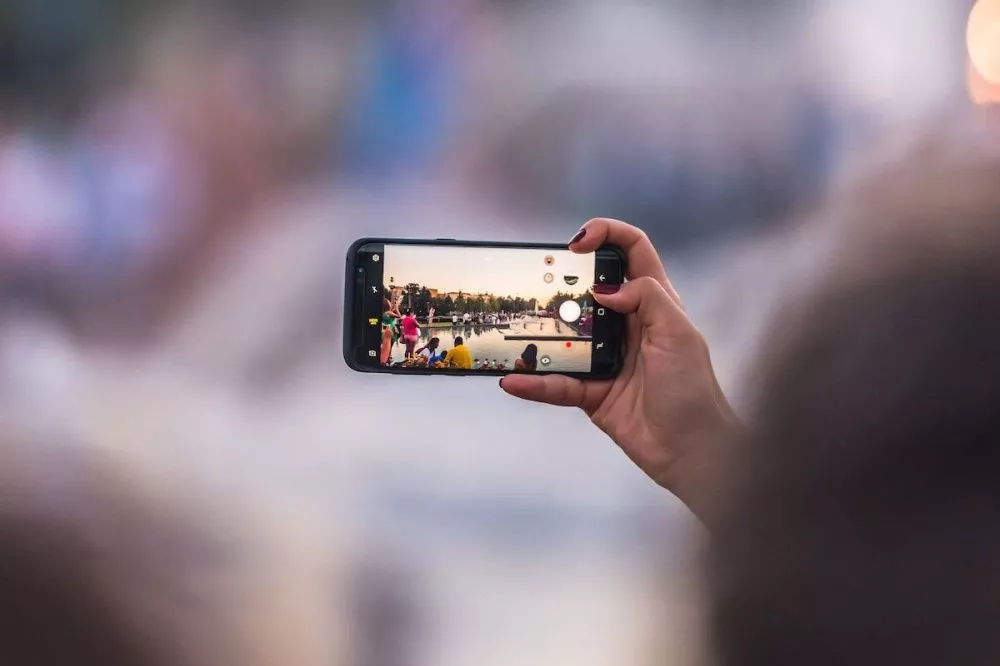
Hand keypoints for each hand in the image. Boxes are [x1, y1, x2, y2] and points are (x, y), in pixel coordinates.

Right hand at [500, 219, 739, 519]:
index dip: (606, 235)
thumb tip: (605, 289)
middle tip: (540, 281)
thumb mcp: (679, 334)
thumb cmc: (694, 390)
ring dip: (540, 333)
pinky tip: (515, 381)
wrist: (691, 451)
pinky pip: (556, 383)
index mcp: (655, 302)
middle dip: (563, 280)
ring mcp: (606, 357)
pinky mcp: (591, 392)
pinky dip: (534, 384)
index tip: (577, 242)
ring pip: (565, 336)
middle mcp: (627, 324)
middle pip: (589, 288)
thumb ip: (648, 298)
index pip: (632, 252)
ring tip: (516, 326)